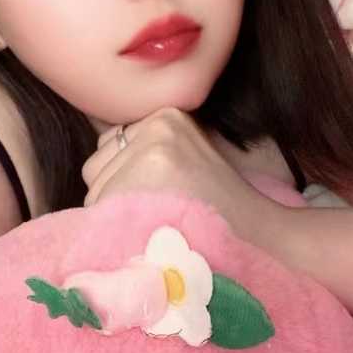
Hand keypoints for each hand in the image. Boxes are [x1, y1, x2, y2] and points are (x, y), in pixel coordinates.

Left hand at [81, 107, 262, 231]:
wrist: (259, 237)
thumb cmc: (217, 210)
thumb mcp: (186, 159)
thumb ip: (143, 154)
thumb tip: (93, 171)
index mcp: (166, 116)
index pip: (111, 148)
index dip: (127, 183)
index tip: (160, 200)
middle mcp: (155, 125)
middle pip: (97, 167)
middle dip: (116, 196)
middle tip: (158, 215)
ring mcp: (150, 150)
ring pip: (95, 191)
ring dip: (114, 215)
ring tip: (158, 223)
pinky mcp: (146, 179)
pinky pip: (101, 212)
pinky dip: (117, 231)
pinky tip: (152, 233)